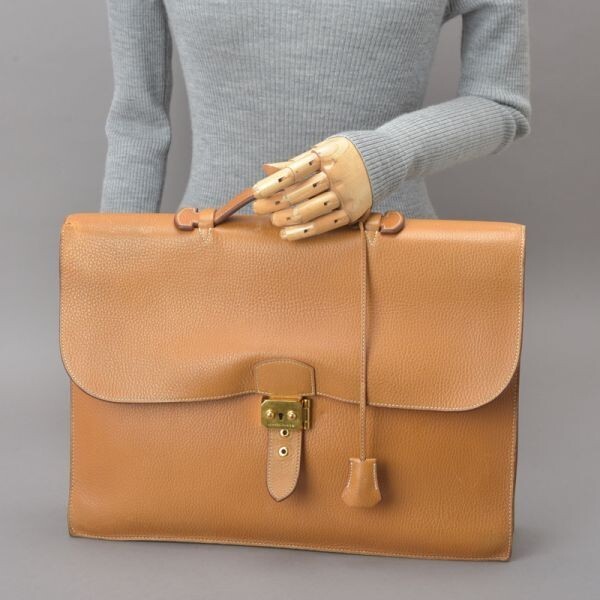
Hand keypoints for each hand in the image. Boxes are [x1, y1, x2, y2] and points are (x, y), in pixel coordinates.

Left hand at [251, 136, 372, 239]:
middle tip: (257, 209)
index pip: (294, 171)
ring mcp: (346, 194)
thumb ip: (296, 162)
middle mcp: (337, 175)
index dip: (273, 182)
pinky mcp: (353, 211)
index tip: (255, 192)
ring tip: (273, 221)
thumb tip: (266, 168)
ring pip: (311, 210)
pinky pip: (326, 225)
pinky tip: (288, 235)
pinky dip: (305, 231)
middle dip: (275, 202)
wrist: (386, 158)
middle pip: (300, 192)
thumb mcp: (323, 150)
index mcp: (326, 155)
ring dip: (288, 217)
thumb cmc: (345, 154)